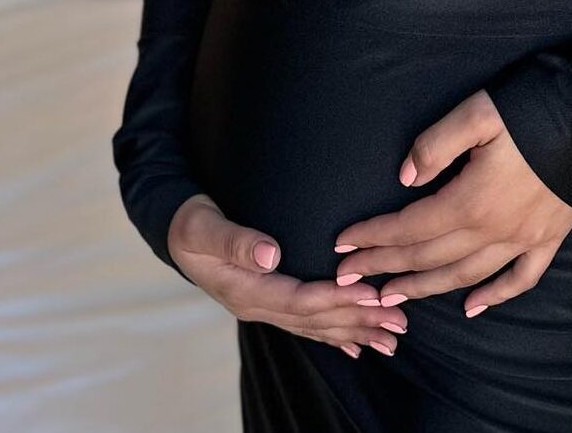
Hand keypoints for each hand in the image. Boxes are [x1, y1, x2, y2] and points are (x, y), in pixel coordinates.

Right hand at [169, 193, 408, 359]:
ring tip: (390, 339)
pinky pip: (306, 324)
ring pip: (316, 326)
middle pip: (316, 319)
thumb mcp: (204, 228)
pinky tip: (356, 347)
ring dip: (354, 331)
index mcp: (247, 290)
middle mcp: (259, 306)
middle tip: (398, 323)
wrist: (174, 232)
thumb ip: (235, 241)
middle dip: (358, 320)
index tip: (371, 294)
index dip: (336, 297)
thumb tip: (270, 253)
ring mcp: (264, 307)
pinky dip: (333, 336)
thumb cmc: (191, 224)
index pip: (300, 300)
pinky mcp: (269, 301)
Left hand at [330, 90, 571, 318]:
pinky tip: (473, 308)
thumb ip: (435, 145)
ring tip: (393, 296)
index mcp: (471, 200)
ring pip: (467, 275)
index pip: (411, 228)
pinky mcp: (549, 237)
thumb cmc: (530, 107)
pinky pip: (520, 279)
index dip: (374, 237)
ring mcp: (525, 238)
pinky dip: (495, 296)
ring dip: (426, 289)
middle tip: (351, 280)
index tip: (342, 246)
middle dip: (386, 268)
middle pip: (430, 258)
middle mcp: (495, 230)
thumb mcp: (477, 113)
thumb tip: (404, 178)